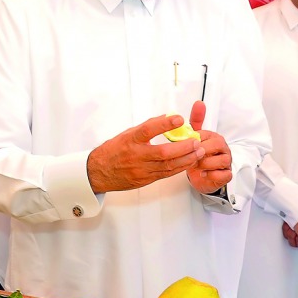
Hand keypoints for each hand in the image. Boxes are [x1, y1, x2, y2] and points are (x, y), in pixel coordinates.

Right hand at [87, 114, 202, 193]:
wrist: (99, 172)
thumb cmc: (114, 150)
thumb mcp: (127, 134)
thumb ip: (147, 127)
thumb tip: (167, 117)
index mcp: (130, 140)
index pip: (147, 130)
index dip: (164, 124)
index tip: (179, 118)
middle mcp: (135, 155)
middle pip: (163, 153)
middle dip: (183, 147)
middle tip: (196, 141)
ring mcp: (141, 169)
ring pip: (168, 165)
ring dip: (186, 159)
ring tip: (199, 151)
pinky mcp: (145, 180)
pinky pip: (166, 174)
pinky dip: (180, 167)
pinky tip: (189, 161)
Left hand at [184, 101, 233, 194]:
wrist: (201, 174)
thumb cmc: (200, 155)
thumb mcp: (196, 138)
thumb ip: (196, 121)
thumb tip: (199, 103)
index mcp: (214, 137)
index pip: (207, 133)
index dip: (195, 139)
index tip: (186, 144)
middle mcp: (223, 148)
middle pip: (218, 144)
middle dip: (203, 150)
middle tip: (192, 155)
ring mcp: (226, 162)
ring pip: (223, 160)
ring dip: (207, 163)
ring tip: (196, 166)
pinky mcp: (226, 175)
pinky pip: (225, 175)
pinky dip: (213, 175)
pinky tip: (203, 174)